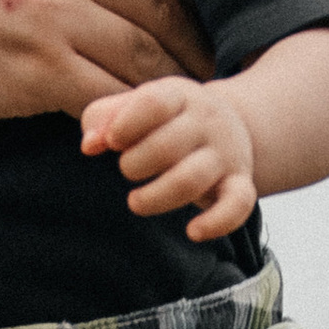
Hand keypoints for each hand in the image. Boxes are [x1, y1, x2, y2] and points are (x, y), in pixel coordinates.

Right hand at [0, 0, 213, 126]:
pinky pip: (113, 94)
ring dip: (175, 82)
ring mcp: (55, 10)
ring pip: (148, 52)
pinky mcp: (40, 69)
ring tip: (191, 105)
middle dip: (192, 36)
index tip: (194, 11)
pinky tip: (144, 125)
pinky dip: (136, 113)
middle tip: (210, 64)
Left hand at [80, 77, 256, 241]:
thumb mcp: (134, 107)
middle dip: (136, 164)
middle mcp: (207, 122)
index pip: (154, 103)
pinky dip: (217, 223)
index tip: (112, 142)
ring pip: (194, 179)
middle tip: (127, 170)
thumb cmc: (164, 121)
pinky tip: (192, 232)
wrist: (226, 127)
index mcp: (179, 96)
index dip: (125, 125)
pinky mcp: (239, 184)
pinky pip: (238, 205)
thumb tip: (89, 145)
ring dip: (157, 197)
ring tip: (136, 202)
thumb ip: (103, 120)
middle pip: (168, 146)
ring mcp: (226, 154)